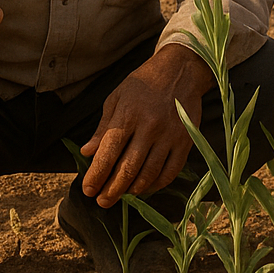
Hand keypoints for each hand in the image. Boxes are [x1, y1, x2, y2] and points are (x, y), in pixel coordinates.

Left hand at [80, 44, 213, 207]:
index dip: (96, 176)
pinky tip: (146, 187)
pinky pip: (171, 171)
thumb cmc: (144, 83)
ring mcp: (170, 135)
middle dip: (111, 190)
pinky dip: (156, 184)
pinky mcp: (186, 140)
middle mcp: (149, 126)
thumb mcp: (117, 98)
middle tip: (102, 202)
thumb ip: (103, 127)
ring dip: (133, 190)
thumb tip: (87, 153)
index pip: (108, 153)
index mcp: (128, 114)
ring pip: (149, 174)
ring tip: (122, 195)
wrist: (181, 70)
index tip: (88, 190)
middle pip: (127, 169)